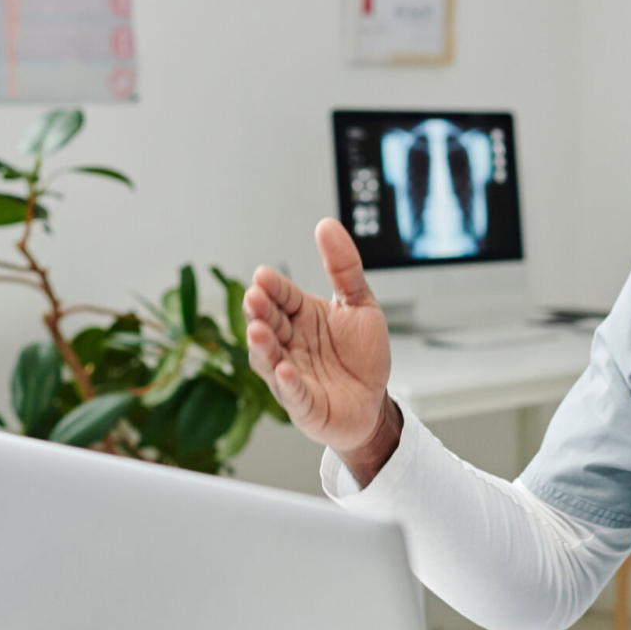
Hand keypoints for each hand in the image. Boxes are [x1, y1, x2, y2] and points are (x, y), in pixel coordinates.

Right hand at [243, 219, 397, 480]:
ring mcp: (292, 375)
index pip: (282, 297)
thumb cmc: (362, 355)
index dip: (273, 288)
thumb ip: (344, 267)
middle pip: (269, 324)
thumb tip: (326, 224)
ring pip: (270, 359)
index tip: (263, 276)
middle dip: (260, 312)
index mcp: (301, 317)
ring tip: (258, 331)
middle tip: (254, 298)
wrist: (375, 401)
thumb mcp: (360, 304)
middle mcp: (290, 344)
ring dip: (263, 346)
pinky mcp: (303, 405)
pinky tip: (285, 370)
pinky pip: (292, 393)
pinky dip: (287, 383)